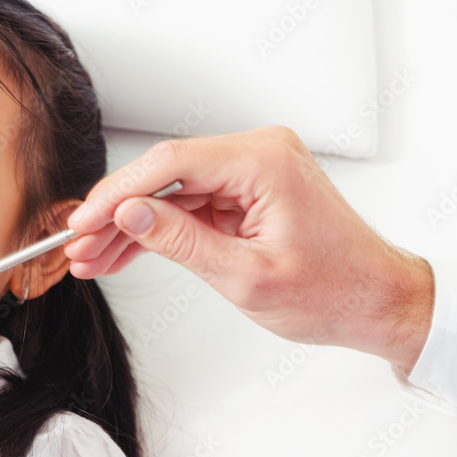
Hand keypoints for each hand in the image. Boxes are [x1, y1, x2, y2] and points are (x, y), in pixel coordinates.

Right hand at [65, 127, 433, 374]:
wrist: (377, 302)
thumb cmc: (334, 291)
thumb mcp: (245, 277)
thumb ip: (181, 241)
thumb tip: (130, 214)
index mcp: (264, 162)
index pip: (170, 165)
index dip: (118, 193)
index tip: (83, 222)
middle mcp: (260, 153)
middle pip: (166, 174)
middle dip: (118, 212)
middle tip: (79, 245)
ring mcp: (255, 170)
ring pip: (174, 191)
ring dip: (134, 225)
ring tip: (94, 257)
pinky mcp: (251, 191)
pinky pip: (193, 204)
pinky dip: (162, 230)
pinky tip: (126, 251)